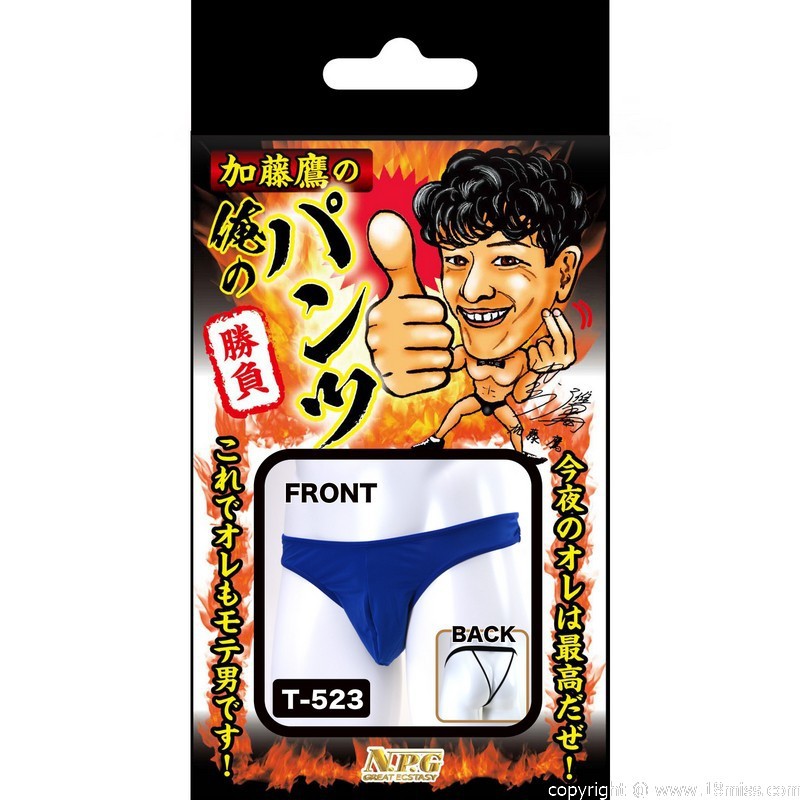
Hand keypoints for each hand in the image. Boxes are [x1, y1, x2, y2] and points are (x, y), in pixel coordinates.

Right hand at [366, 211, 453, 396]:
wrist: (390, 363)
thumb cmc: (405, 320)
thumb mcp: (404, 290)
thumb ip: (398, 257)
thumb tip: (384, 219)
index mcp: (384, 310)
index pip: (436, 311)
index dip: (437, 314)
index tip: (422, 316)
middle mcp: (379, 337)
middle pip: (442, 335)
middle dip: (441, 337)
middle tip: (425, 337)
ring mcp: (386, 364)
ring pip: (441, 358)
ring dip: (441, 357)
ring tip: (425, 352)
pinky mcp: (396, 386)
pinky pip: (436, 379)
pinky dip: (436, 375)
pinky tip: (422, 370)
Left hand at [530, 308, 575, 373]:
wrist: (539, 373)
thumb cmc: (549, 355)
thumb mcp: (556, 346)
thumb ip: (556, 334)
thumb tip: (552, 313)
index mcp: (570, 356)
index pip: (568, 335)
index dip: (562, 322)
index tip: (556, 311)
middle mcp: (562, 362)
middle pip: (558, 338)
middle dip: (551, 323)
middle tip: (545, 312)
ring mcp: (549, 365)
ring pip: (542, 343)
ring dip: (539, 342)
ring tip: (539, 349)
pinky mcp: (537, 367)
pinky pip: (532, 349)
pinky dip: (531, 350)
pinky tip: (534, 355)